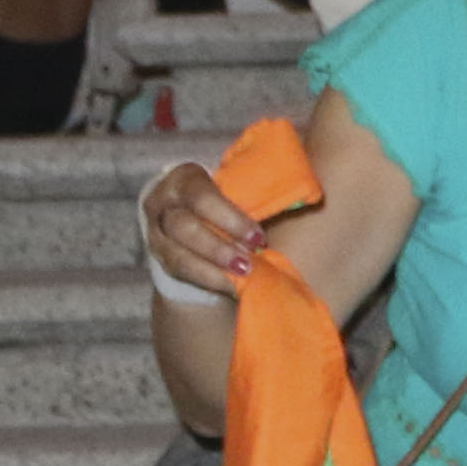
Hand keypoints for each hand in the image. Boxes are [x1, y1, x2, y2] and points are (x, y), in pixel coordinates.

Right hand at [141, 161, 265, 297]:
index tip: (259, 238)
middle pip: (184, 227)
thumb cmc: (232, 198)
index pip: (201, 196)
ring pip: (178, 254)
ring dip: (212, 268)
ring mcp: (156, 232)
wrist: (199, 218)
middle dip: (218, 247)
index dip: (229, 218)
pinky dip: (208, 279)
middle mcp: (163, 204)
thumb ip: (263, 188)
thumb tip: (310, 193)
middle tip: (250, 262)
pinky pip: (180, 271)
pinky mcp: (160, 257)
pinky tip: (232, 286)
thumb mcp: (241, 186)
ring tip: (243, 276)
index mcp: (185, 179)